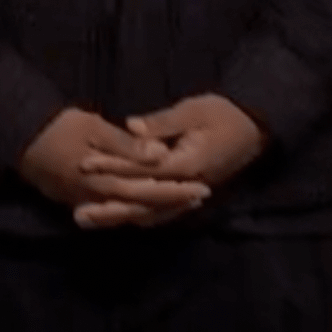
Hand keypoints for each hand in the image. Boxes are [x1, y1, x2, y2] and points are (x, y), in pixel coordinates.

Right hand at [19, 108, 207, 228]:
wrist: (21, 139)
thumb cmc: (59, 129)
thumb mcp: (95, 130)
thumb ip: (128, 147)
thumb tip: (161, 156)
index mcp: (107, 183)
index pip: (150, 191)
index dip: (177, 191)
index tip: (202, 188)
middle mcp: (101, 200)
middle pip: (144, 206)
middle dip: (173, 202)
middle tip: (201, 197)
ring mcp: (89, 203)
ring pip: (130, 213)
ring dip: (157, 208)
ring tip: (182, 201)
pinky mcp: (80, 200)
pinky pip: (115, 210)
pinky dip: (136, 209)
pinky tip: (147, 204)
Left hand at [76, 94, 267, 228]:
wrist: (254, 129)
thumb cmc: (223, 115)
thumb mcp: (193, 111)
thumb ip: (162, 123)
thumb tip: (131, 126)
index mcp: (188, 165)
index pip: (143, 171)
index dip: (112, 167)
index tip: (84, 165)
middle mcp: (187, 188)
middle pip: (143, 204)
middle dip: (109, 208)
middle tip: (78, 214)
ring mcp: (189, 195)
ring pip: (150, 213)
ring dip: (119, 218)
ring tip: (88, 219)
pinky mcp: (188, 195)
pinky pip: (160, 212)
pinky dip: (137, 215)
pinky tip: (116, 219)